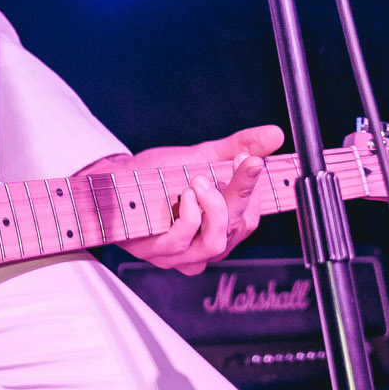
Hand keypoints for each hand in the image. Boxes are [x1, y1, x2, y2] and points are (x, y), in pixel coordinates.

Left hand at [81, 124, 282, 274]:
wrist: (114, 181)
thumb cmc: (156, 175)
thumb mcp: (203, 156)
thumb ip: (239, 147)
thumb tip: (274, 135)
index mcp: (220, 228)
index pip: (252, 216)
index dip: (256, 189)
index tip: (255, 161)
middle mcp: (204, 246)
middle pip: (237, 228)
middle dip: (241, 193)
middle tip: (238, 163)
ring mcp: (180, 254)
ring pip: (215, 242)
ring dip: (213, 207)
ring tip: (199, 181)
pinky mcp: (156, 252)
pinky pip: (182, 241)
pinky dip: (190, 217)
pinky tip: (184, 198)